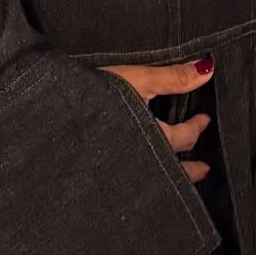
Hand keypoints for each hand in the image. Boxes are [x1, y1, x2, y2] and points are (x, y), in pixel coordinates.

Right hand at [101, 55, 214, 184]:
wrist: (49, 115)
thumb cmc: (94, 95)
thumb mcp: (137, 78)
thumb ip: (173, 77)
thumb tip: (206, 70)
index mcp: (151, 138)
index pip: (183, 138)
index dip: (196, 128)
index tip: (204, 121)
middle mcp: (138, 162)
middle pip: (170, 169)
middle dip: (187, 170)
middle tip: (201, 170)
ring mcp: (119, 173)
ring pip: (152, 180)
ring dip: (166, 177)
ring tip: (179, 180)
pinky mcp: (100, 175)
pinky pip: (130, 183)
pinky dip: (142, 180)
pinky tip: (141, 178)